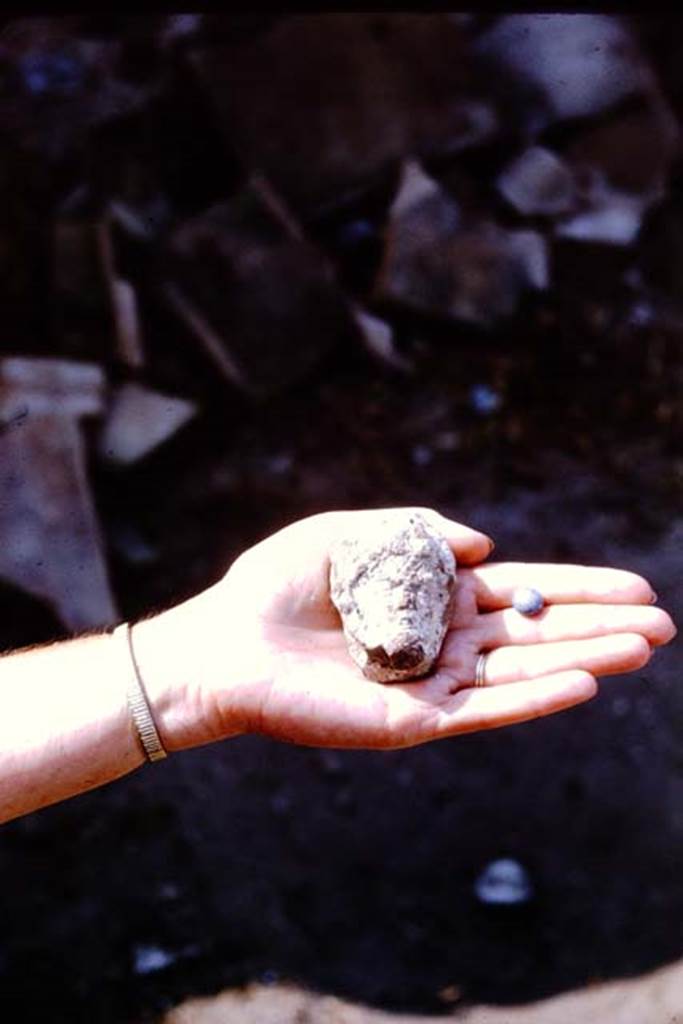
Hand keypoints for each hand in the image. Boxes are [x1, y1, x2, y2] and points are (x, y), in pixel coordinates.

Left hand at [143, 509, 675, 751]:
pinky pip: (483, 710)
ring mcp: (431, 684)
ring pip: (522, 672)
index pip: (522, 593)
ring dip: (583, 662)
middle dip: (600, 628)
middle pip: (537, 634)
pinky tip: (581, 683)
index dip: (578, 590)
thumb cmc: (274, 585)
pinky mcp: (411, 721)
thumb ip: (419, 532)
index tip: (635, 588)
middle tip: (663, 626)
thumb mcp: (349, 534)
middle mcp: (442, 642)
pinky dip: (532, 698)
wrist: (220, 642)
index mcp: (431, 597)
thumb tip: (487, 545)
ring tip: (642, 650)